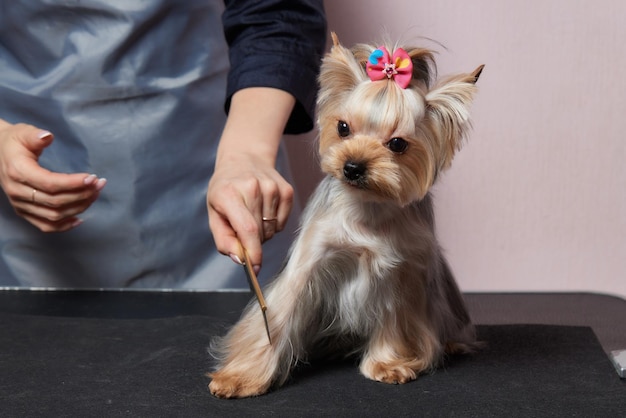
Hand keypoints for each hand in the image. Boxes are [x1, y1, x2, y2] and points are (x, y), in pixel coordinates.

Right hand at [0, 120, 105, 231]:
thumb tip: (47, 136)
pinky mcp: (24, 212)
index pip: (50, 183)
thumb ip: (34, 135)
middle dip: (82, 194)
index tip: (92, 178)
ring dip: (79, 207)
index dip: (73, 183)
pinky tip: (80, 217)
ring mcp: (21, 205)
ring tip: (95, 194)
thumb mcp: (22, 133)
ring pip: (54, 215)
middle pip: (55, 201)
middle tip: (100, 184)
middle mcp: (18, 192)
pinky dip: (65, 225)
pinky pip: (46, 226)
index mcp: (18, 172)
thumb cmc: (14, 143)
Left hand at [207, 88, 295, 272]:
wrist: (244, 159)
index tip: (254, 268)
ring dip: (263, 232)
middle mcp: (253, 188)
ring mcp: (272, 188)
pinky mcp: (286, 190)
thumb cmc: (225, 191)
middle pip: (260, 233)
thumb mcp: (214, 213)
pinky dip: (274, 224)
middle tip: (242, 229)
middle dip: (252, 242)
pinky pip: (283, 222)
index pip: (247, 229)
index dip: (252, 252)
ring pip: (272, 230)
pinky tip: (265, 210)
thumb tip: (241, 259)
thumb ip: (224, 239)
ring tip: (253, 215)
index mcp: (229, 193)